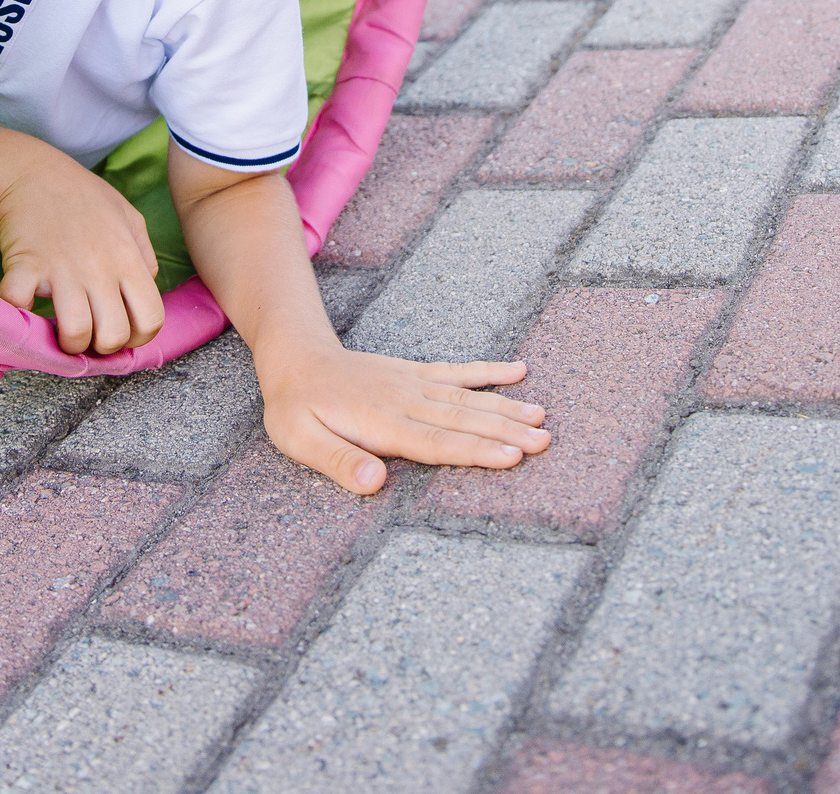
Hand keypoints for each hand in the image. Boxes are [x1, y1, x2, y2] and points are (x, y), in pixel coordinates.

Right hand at [0, 157, 165, 355]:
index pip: (151, 319)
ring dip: (66, 342)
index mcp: (127, 259)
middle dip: (100, 347)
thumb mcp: (129, 218)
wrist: (33, 171)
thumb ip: (143, 256)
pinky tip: (24, 307)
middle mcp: (100, 268)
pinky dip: (18, 316)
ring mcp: (62, 268)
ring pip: (74, 332)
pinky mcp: (26, 264)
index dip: (138, 337)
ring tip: (60, 329)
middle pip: (113, 336)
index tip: (120, 331)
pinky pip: (21, 306)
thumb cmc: (83, 195)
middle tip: (88, 332)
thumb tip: (146, 288)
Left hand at [256, 341, 547, 494]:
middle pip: (462, 420)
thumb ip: (337, 461)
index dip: (475, 450)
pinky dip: (487, 371)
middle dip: (505, 432)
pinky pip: (456, 372)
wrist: (295, 357)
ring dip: (505, 408)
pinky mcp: (415, 374)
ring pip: (466, 398)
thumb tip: (374, 483)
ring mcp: (413, 384)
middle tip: (545, 441)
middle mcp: (405, 401)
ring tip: (542, 418)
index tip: (512, 456)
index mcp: (381, 423)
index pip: (436, 442)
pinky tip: (518, 369)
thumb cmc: (295, 406)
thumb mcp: (299, 439)